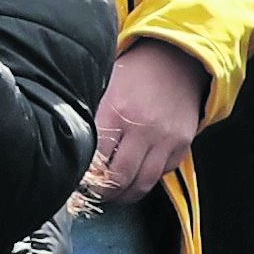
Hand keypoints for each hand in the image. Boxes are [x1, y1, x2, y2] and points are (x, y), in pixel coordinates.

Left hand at [84, 39, 207, 205]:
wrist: (176, 58)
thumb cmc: (133, 73)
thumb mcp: (104, 86)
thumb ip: (90, 117)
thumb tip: (70, 150)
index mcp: (116, 110)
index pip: (96, 159)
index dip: (85, 176)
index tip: (78, 182)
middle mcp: (143, 127)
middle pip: (120, 178)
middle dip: (104, 192)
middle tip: (95, 194)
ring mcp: (166, 137)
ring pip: (143, 183)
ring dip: (126, 194)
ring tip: (115, 193)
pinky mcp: (183, 143)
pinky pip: (163, 174)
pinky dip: (149, 179)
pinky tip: (137, 175)